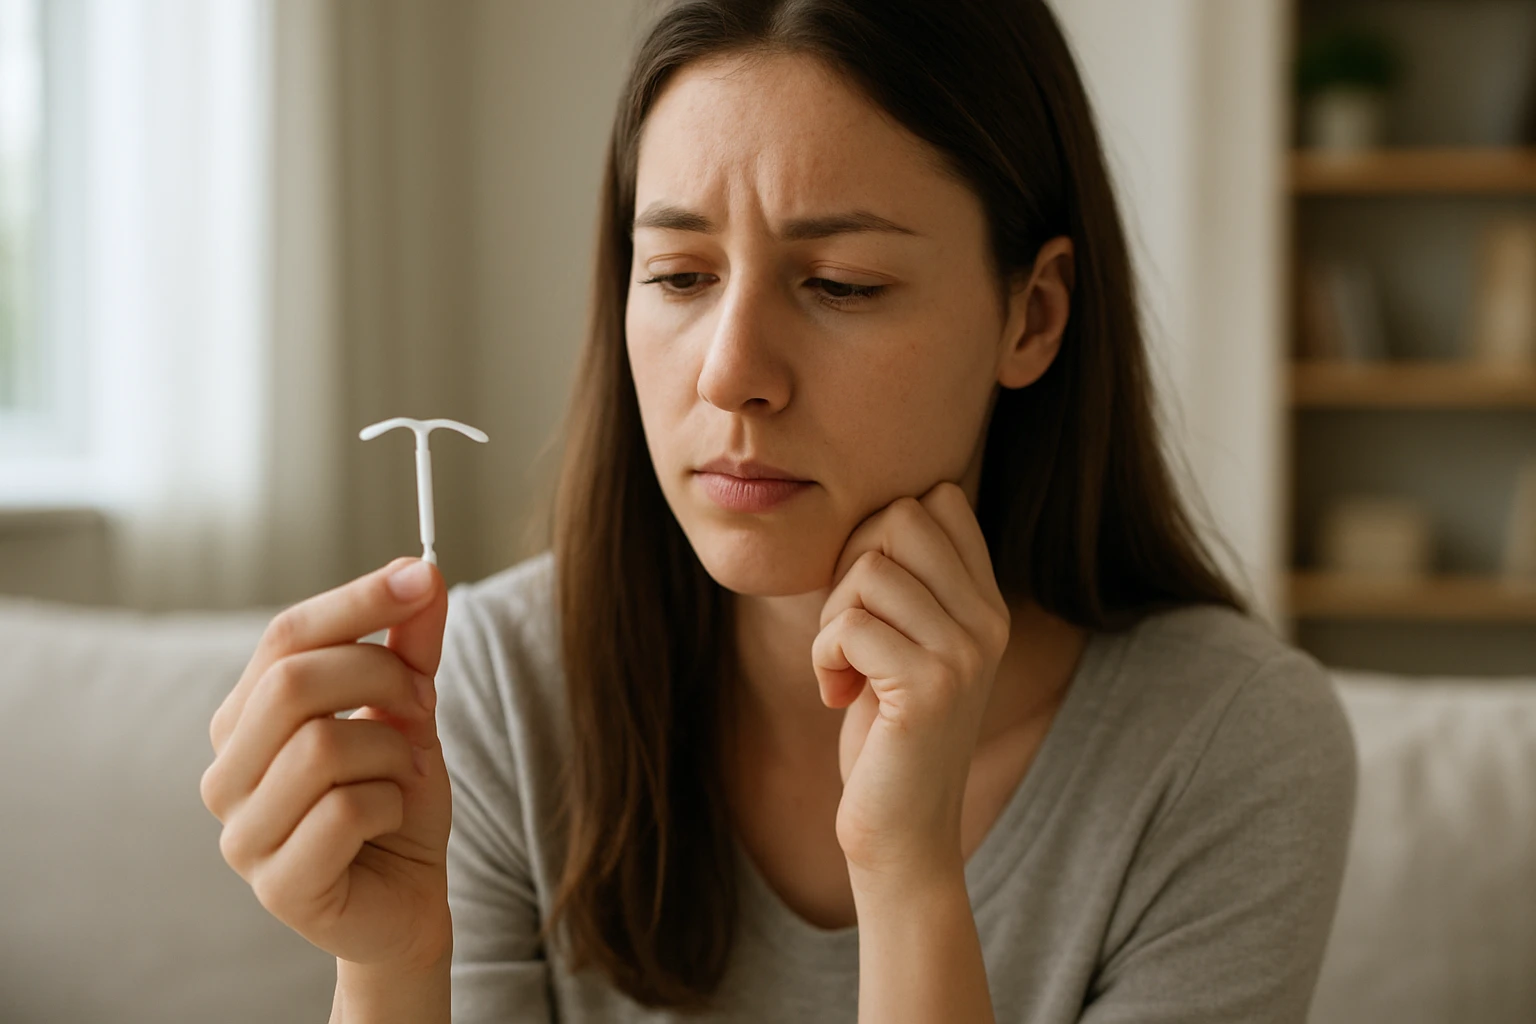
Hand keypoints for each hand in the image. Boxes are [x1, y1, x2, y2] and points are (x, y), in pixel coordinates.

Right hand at [200, 557, 453, 971]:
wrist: (408, 900)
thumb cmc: (395, 800)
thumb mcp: (411, 711)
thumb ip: (410, 645)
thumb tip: (423, 571)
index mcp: (244, 720)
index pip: (285, 635)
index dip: (357, 600)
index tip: (423, 577)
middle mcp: (226, 773)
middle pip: (292, 682)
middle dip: (380, 678)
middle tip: (423, 705)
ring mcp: (241, 834)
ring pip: (322, 746)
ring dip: (392, 751)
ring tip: (405, 773)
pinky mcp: (277, 885)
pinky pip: (345, 811)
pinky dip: (390, 804)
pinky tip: (390, 819)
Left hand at [813, 482, 1011, 883]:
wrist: (902, 831)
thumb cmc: (887, 733)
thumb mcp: (908, 643)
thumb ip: (908, 581)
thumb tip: (878, 509)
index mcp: (986, 601)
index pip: (939, 499)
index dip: (879, 533)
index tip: (869, 595)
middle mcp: (987, 620)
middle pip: (899, 518)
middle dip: (850, 566)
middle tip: (849, 630)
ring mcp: (964, 653)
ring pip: (867, 572)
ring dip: (831, 621)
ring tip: (844, 668)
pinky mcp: (929, 688)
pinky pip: (849, 626)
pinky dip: (823, 656)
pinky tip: (837, 694)